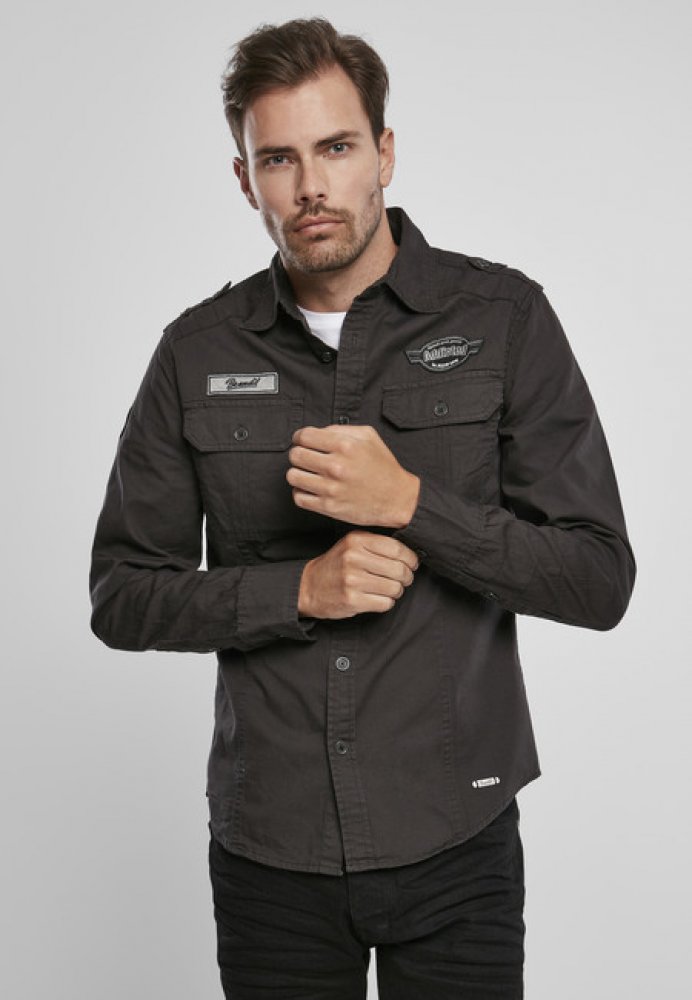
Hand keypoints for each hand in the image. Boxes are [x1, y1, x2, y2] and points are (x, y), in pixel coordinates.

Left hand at [287, 425, 419, 527]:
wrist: (396, 498)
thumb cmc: (383, 466)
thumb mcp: (369, 437)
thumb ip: (341, 429)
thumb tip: (317, 432)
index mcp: (345, 446)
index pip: (304, 436)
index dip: (300, 437)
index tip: (303, 441)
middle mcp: (336, 466)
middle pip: (295, 455)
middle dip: (298, 454)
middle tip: (306, 457)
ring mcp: (331, 489)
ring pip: (293, 476)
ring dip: (298, 473)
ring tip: (308, 473)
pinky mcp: (329, 507)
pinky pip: (299, 497)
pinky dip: (301, 492)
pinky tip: (311, 488)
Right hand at [298, 531, 419, 618]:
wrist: (309, 586)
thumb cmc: (337, 565)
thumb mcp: (352, 544)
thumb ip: (377, 543)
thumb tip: (410, 552)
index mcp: (356, 540)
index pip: (396, 548)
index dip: (410, 558)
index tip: (412, 564)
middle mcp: (353, 558)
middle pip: (399, 569)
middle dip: (407, 577)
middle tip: (404, 579)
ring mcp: (352, 580)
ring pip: (394, 588)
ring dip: (397, 591)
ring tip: (389, 589)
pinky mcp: (352, 600)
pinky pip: (385, 603)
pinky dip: (386, 603)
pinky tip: (378, 598)